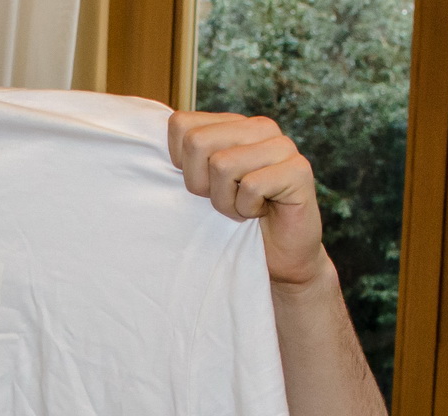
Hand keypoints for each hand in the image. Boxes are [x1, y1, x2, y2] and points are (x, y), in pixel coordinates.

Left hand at [168, 111, 326, 288]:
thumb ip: (183, 163)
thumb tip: (149, 145)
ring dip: (225, 201)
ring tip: (241, 208)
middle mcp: (258, 127)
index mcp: (232, 125)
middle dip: (200, 184)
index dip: (180, 164)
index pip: (181, 125)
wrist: (276, 258)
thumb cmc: (232, 223)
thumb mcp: (200, 190)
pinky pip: (251, 186)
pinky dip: (247, 209)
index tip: (201, 186)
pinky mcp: (298, 170)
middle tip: (222, 200)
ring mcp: (282, 146)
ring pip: (222, 164)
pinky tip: (260, 213)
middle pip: (197, 143)